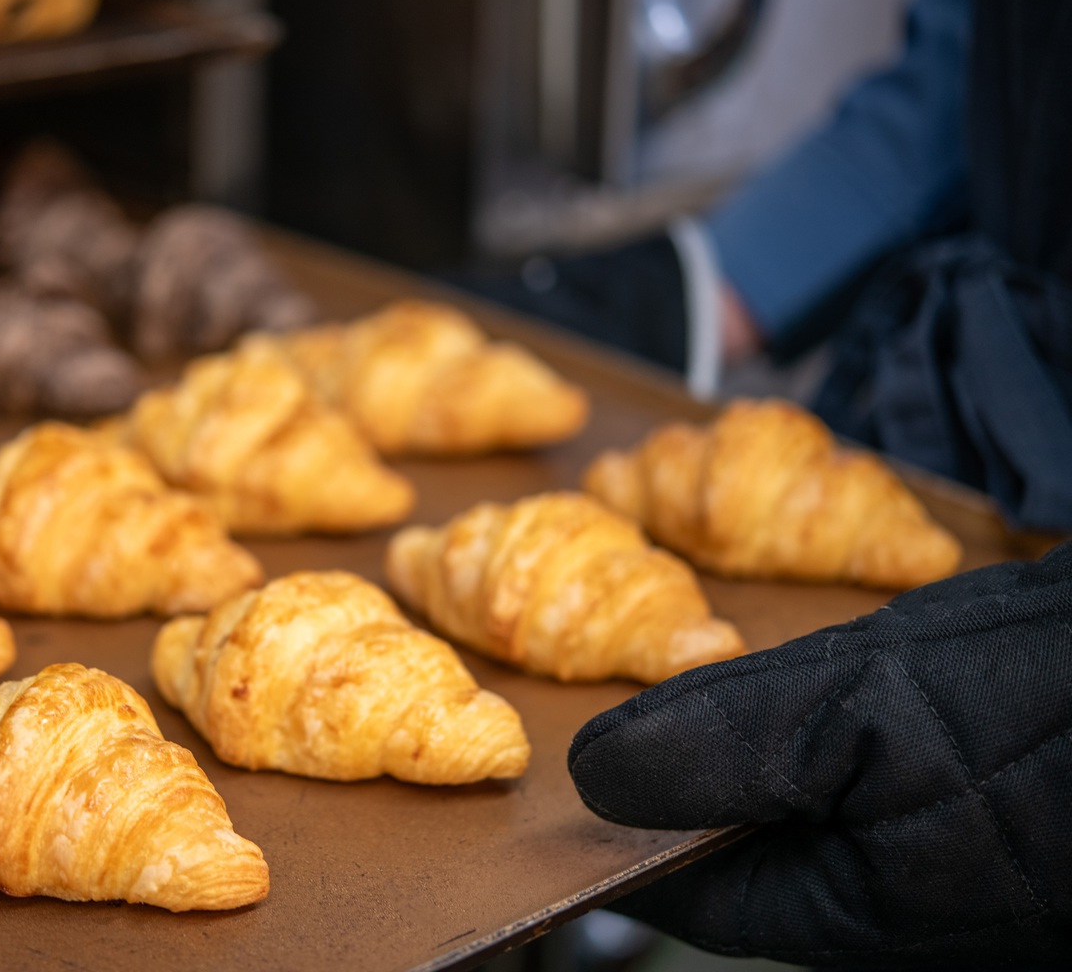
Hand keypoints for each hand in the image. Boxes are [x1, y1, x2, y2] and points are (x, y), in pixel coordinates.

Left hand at [568, 543, 1071, 966]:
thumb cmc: (1053, 702)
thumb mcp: (858, 714)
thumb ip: (717, 749)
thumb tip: (594, 779)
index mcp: (850, 914)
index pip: (684, 895)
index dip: (607, 833)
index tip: (553, 770)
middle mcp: (885, 898)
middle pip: (733, 848)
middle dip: (677, 774)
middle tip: (627, 692)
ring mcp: (930, 850)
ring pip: (792, 799)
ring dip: (747, 732)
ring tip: (717, 667)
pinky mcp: (964, 791)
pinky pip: (853, 762)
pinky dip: (816, 710)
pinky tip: (822, 661)